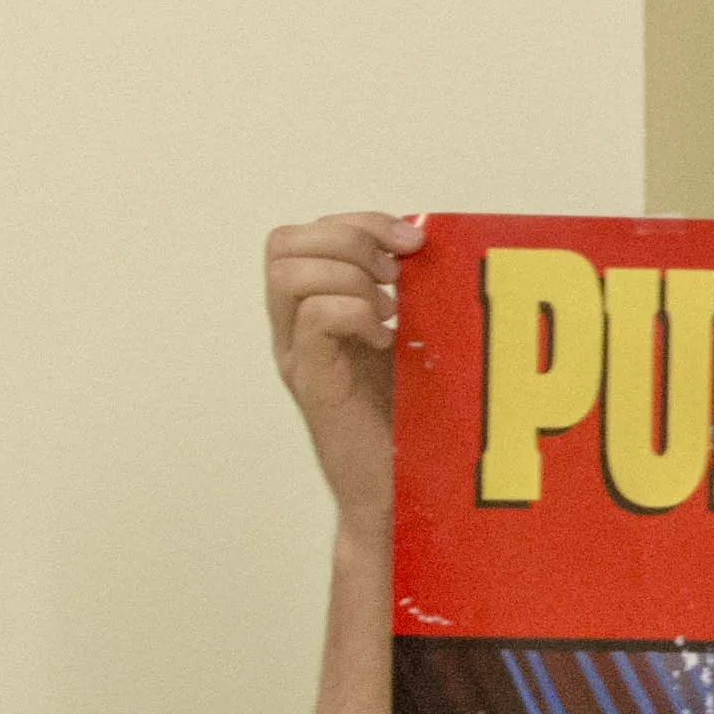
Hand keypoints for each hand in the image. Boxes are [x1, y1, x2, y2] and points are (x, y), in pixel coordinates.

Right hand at [263, 212, 418, 534]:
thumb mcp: (410, 337)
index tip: (413, 244)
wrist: (401, 491)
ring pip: (288, 272)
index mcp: (314, 308)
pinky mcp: (312, 382)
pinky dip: (355, 314)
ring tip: (388, 310)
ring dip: (349, 275)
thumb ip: (405, 292)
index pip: (307, 232)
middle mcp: (293, 328)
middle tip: (395, 276)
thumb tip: (428, 242)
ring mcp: (297, 355)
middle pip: (284, 242)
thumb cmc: (410, 420)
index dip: (360, 222)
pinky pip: (315, 317)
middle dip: (350, 239)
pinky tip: (386, 340)